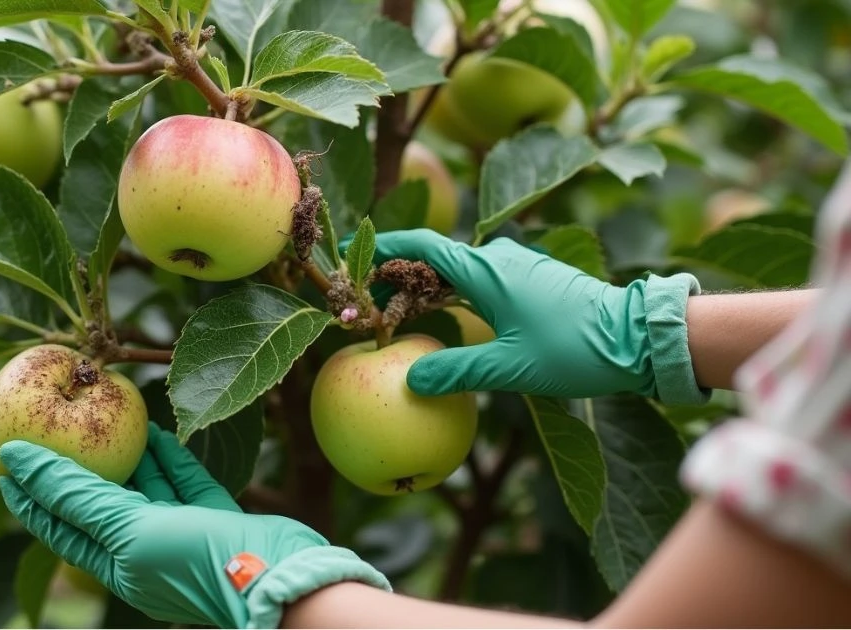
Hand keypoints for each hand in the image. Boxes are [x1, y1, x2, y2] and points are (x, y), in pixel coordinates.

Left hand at [0, 423, 389, 628]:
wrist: (279, 577)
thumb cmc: (195, 560)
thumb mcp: (125, 529)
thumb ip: (74, 495)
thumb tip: (16, 461)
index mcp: (117, 566)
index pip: (61, 526)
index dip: (33, 495)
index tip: (8, 458)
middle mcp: (146, 551)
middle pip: (101, 505)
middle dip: (77, 470)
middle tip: (50, 428)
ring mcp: (183, 534)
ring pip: (145, 490)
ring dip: (125, 458)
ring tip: (100, 420)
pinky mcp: (217, 517)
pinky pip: (185, 483)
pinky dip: (169, 458)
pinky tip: (157, 433)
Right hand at [346, 229, 706, 403]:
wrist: (639, 337)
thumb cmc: (574, 349)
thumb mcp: (510, 368)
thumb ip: (456, 372)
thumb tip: (410, 381)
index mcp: (486, 270)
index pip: (422, 246)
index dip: (386, 248)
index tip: (356, 256)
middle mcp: (500, 259)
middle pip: (436, 259)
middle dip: (400, 277)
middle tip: (373, 304)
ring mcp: (520, 266)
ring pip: (459, 270)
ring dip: (429, 288)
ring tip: (403, 315)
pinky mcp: (535, 279)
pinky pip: (482, 279)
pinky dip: (455, 293)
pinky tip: (450, 320)